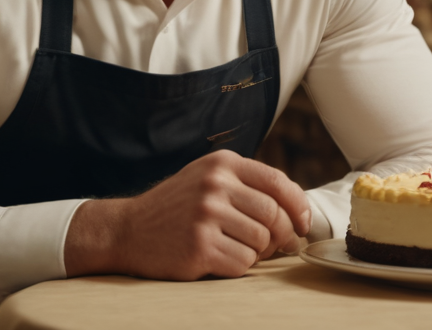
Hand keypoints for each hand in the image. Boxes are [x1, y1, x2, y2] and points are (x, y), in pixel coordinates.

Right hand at [65, 150, 309, 279]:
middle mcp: (215, 185)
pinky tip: (219, 258)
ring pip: (261, 242)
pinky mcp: (199, 247)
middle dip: (283, 235)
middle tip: (279, 246)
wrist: (128, 229)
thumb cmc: (176, 207)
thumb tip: (297, 207)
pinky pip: (243, 263)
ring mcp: (206, 216)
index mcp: (222, 164)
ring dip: (256, 252)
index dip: (298, 206)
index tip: (303, 223)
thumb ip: (246, 184)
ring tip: (236, 247)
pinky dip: (238, 266)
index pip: (277, 181)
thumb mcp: (207, 178)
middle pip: (274, 215)